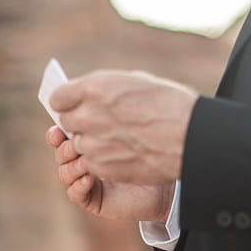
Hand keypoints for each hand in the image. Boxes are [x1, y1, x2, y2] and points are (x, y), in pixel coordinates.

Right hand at [46, 126, 174, 221]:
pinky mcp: (93, 200)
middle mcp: (84, 159)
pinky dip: (79, 185)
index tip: (58, 127)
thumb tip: (83, 100)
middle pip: (60, 153)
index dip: (56, 132)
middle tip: (74, 144)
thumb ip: (104, 114)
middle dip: (64, 148)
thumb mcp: (124, 125)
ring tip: (86, 162)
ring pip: (64, 173)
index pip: (62, 134)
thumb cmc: (147, 146)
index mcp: (88, 139)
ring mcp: (86, 180)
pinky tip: (90, 178)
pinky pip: (74, 193)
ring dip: (72, 166)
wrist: (166, 174)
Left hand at [49, 70, 197, 185]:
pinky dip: (104, 161)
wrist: (191, 139)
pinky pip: (92, 164)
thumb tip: (93, 93)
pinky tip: (125, 155)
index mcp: (94, 88)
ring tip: (120, 141)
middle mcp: (88, 116)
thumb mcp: (137, 82)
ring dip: (94, 144)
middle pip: (66, 123)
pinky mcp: (102, 168)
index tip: (77, 106)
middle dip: (81, 123)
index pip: (58, 98)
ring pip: (80, 145)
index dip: (69, 102)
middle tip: (102, 125)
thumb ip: (107, 89)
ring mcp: (93, 145)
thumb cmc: (171, 106)